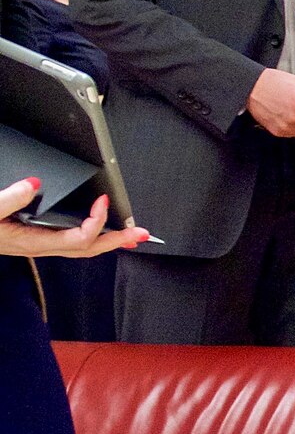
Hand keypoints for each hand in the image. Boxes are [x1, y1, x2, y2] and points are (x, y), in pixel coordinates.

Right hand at [0, 180, 147, 257]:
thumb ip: (9, 198)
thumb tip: (34, 183)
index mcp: (30, 241)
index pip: (77, 238)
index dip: (95, 222)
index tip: (103, 201)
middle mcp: (39, 247)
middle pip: (88, 250)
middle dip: (117, 241)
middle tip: (143, 233)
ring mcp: (38, 245)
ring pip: (82, 249)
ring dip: (109, 241)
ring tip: (131, 234)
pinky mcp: (35, 240)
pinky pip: (71, 243)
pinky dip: (92, 237)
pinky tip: (100, 231)